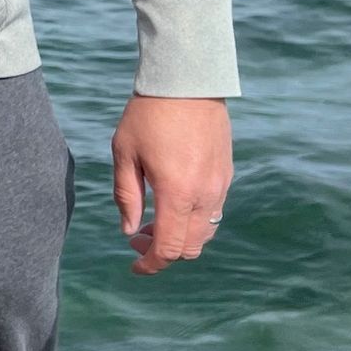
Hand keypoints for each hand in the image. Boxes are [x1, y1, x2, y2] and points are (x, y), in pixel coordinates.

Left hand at [111, 95, 232, 275]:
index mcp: (176, 193)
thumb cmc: (148, 115)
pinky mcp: (226, 175)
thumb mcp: (124, 152)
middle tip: (137, 238)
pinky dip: (193, 221)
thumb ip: (126, 195)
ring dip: (180, 238)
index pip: (168, 247)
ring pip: (205, 233)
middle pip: (189, 247)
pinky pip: (213, 213)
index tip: (134, 268)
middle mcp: (204, 195)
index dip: (151, 264)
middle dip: (162, 252)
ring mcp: (220, 186)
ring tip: (151, 222)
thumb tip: (128, 231)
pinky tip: (171, 204)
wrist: (187, 83)